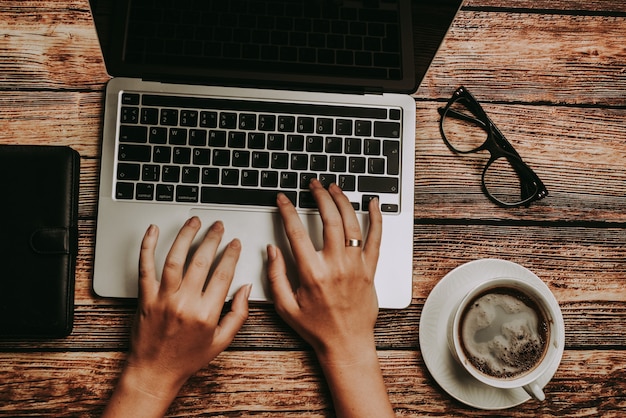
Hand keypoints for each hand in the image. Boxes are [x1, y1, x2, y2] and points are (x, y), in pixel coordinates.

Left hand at [103, 217, 250, 417]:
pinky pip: (145, 267)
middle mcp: (185, 303)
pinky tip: (153, 230)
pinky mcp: (145, 298)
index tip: (235, 244)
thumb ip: (239, 314)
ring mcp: (163, 299)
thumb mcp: (222, 341)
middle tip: (218, 226)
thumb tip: (246, 288)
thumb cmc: (187, 359)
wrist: (154, 372)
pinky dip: (148, 246)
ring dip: (186, 235)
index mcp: (206, 313)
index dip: (231, 254)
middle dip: (213, 238)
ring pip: (175, 258)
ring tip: (195, 221)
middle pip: (202, 261)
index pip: (223, 274)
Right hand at [267, 179, 392, 417]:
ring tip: (334, 188)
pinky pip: (377, 239)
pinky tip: (373, 204)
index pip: (297, 232)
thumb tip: (272, 250)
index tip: (283, 199)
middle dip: (319, 196)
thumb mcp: (285, 307)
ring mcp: (356, 265)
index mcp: (312, 273)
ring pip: (352, 223)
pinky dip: (377, 219)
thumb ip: (275, 276)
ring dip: (343, 201)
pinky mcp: (370, 269)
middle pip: (329, 219)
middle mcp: (336, 265)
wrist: (347, 344)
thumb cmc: (317, 328)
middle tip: (313, 185)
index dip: (287, 211)